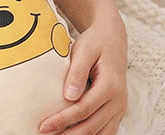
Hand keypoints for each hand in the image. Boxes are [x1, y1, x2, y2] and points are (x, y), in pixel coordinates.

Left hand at [39, 14, 127, 134]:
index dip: (63, 120)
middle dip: (67, 133)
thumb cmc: (95, 43)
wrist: (112, 39)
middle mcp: (119, 101)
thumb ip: (77, 72)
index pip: (84, 109)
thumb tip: (69, 96)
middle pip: (92, 126)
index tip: (44, 125)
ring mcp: (120, 108)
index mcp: (111, 85)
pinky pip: (105, 131)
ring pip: (101, 134)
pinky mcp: (117, 111)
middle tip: (44, 134)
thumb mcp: (84, 50)